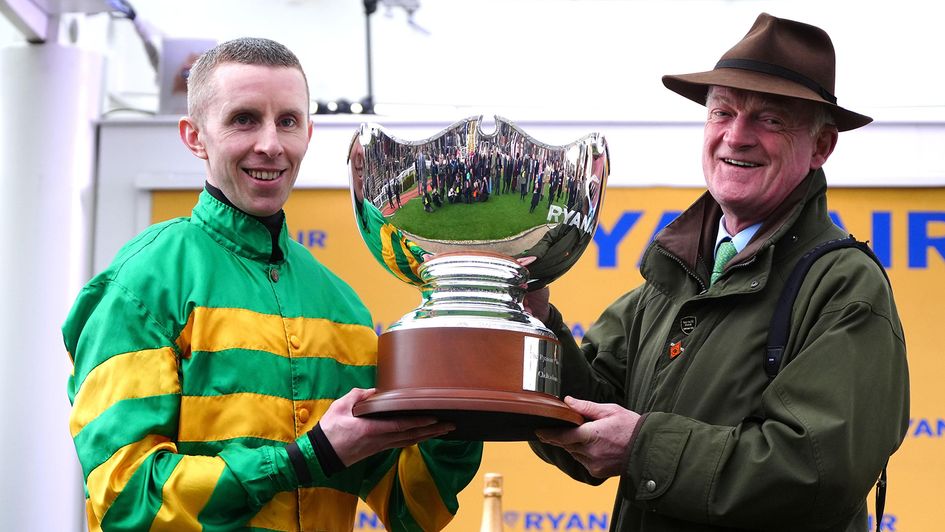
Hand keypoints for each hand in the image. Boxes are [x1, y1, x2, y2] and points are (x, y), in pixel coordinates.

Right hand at [319, 388, 454, 465]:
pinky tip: (424, 436)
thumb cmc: (330, 430)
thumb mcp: (341, 407)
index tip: (435, 418)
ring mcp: (380, 446)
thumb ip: (359, 396)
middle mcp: (380, 440)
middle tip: (450, 425)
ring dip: (427, 436)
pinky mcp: (378, 449)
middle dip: (432, 430)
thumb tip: (374, 391)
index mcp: (371, 429)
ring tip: (443, 430)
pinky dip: (415, 439)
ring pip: (409, 441)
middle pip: (411, 435)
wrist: (320, 455)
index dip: (420, 422)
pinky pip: (401, 443)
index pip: (401, 425)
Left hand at [535, 396, 639, 478]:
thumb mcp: (610, 410)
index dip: (548, 433)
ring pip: (573, 453)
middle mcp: (590, 452)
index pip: (562, 435)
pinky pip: (582, 461)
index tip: (538, 430)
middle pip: (566, 444)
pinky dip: (583, 453)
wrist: (649, 449)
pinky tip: (595, 446)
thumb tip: (567, 401)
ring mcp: (593, 464)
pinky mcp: (596, 472)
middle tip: (561, 427)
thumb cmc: (631, 427)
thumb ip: (586, 407)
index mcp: (592, 434)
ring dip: (574, 444)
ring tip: (587, 435)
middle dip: (563, 436)